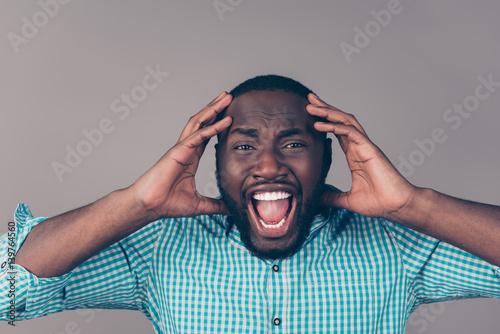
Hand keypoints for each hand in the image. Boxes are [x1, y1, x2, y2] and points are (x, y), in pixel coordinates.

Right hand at [130, 92, 232, 219]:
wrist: (150, 206)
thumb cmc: (168, 204)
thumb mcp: (200, 205)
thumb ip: (216, 205)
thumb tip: (231, 209)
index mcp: (191, 158)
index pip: (207, 136)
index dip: (218, 124)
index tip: (230, 114)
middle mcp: (187, 149)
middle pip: (203, 123)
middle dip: (216, 108)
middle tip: (229, 96)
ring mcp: (181, 148)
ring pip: (199, 122)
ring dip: (213, 109)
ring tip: (226, 97)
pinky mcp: (178, 152)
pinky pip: (197, 136)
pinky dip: (211, 127)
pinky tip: (224, 120)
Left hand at [306, 93, 415, 219]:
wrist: (397, 207)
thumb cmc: (379, 202)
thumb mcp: (348, 200)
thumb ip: (332, 197)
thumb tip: (317, 198)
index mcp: (354, 155)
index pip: (337, 131)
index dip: (324, 120)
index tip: (310, 113)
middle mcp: (359, 147)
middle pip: (340, 121)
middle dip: (324, 108)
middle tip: (309, 99)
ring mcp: (365, 146)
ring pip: (345, 121)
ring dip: (328, 112)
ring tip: (311, 105)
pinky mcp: (370, 149)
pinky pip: (350, 132)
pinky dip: (335, 126)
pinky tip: (320, 124)